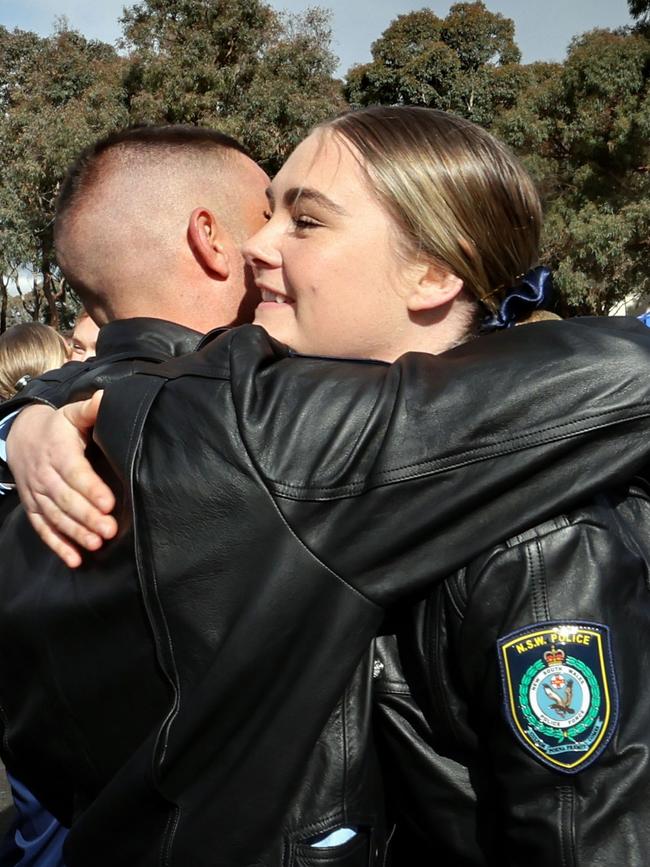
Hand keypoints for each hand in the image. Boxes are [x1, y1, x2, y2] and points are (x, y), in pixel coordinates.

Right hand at [5, 392, 117, 566]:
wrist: (21, 437)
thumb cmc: (57, 428)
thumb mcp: (72, 414)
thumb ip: (90, 410)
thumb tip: (104, 399)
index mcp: (58, 451)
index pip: (74, 472)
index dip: (91, 488)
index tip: (109, 502)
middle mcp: (45, 475)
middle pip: (66, 499)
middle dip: (87, 516)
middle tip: (109, 530)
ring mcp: (37, 493)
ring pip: (55, 516)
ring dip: (76, 532)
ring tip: (97, 544)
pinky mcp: (33, 507)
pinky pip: (43, 528)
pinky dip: (58, 545)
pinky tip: (75, 559)